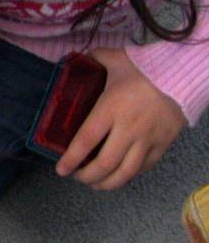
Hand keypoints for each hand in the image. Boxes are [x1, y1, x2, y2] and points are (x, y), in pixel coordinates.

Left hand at [56, 48, 184, 189]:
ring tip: (95, 184)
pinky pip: (144, 167)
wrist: (183, 76)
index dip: (72, 158)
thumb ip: (94, 59)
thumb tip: (76, 57)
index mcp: (110, 109)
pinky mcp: (163, 145)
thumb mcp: (115, 60)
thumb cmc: (145, 69)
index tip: (61, 170)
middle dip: (87, 176)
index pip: (86, 140)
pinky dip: (129, 176)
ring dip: (108, 183)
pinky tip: (119, 176)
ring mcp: (147, 140)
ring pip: (126, 172)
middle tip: (77, 177)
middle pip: (105, 163)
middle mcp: (128, 129)